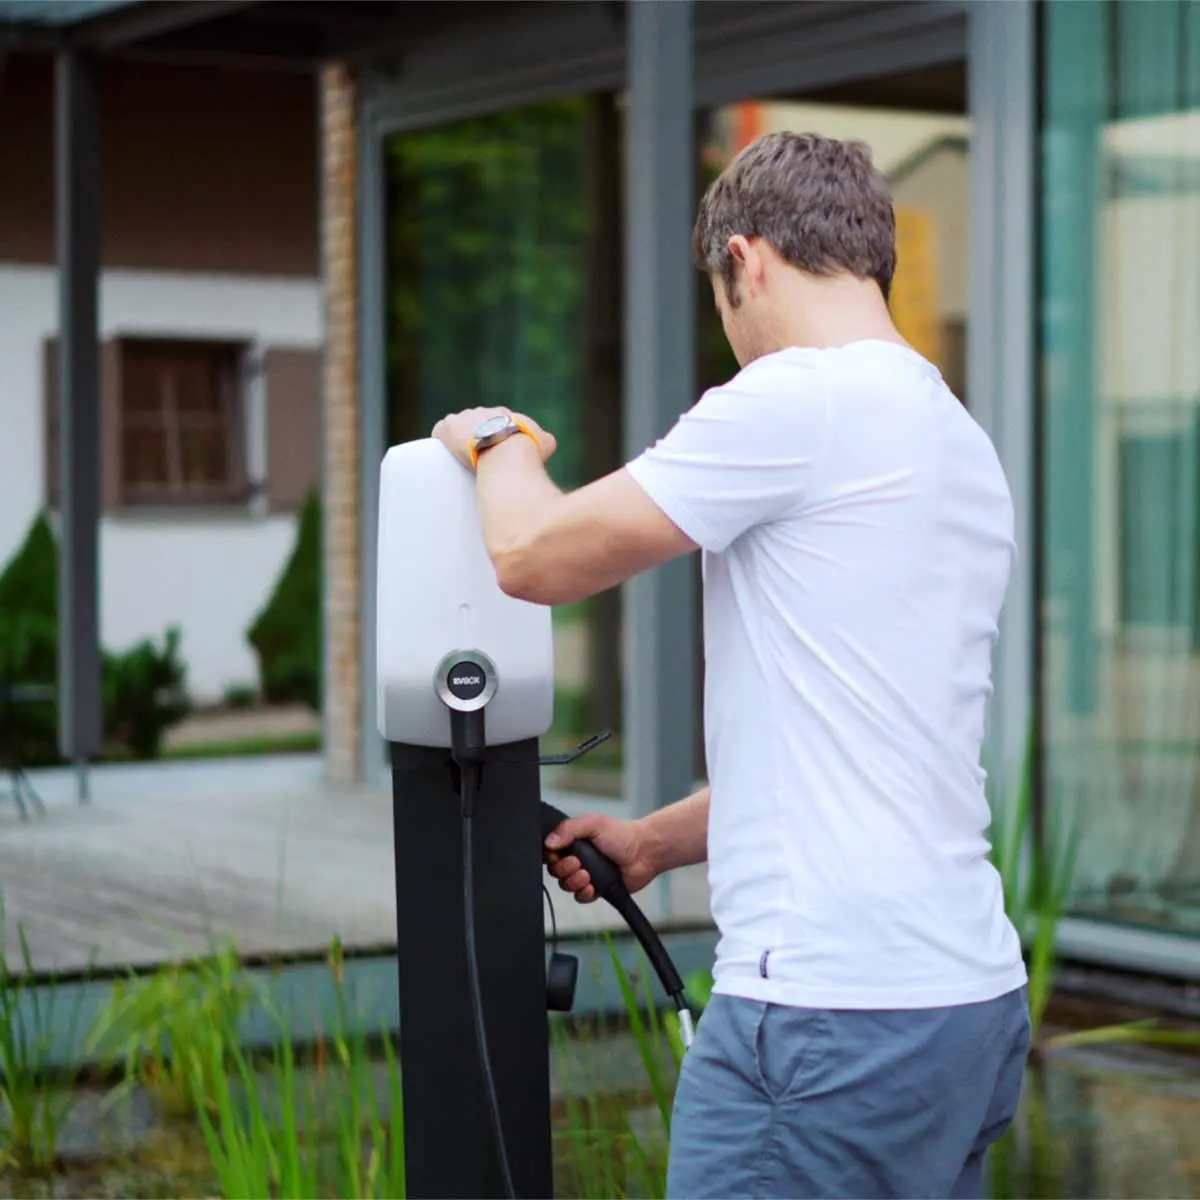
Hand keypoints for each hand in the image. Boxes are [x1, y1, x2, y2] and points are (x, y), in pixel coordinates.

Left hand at [431, 407, 556, 470]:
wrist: (506, 448)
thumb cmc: (527, 448)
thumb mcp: (544, 442)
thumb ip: (544, 440)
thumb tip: (548, 444)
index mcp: (503, 413)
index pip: (496, 422)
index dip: (495, 437)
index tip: (495, 451)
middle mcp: (480, 411)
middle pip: (474, 425)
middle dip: (476, 439)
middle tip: (479, 460)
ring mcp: (461, 419)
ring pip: (456, 429)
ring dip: (459, 442)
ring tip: (462, 463)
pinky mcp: (446, 429)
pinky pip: (440, 433)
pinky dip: (441, 443)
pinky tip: (443, 458)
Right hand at [544, 813, 657, 903]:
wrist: (644, 852)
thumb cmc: (622, 834)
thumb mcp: (593, 823)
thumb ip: (569, 829)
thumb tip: (549, 841)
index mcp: (573, 841)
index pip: (551, 852)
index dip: (552, 857)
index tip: (559, 855)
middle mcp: (577, 858)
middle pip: (556, 871)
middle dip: (564, 870)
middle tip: (577, 864)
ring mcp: (586, 874)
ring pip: (566, 885)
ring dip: (574, 882)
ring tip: (587, 876)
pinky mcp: (596, 889)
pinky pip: (581, 897)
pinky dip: (584, 894)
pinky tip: (592, 887)